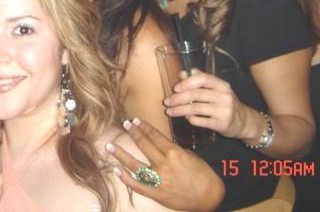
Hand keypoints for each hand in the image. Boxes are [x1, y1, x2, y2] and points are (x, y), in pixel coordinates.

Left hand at [107, 118, 223, 211]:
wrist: (209, 197)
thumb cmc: (202, 174)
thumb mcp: (190, 156)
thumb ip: (173, 149)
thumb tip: (160, 144)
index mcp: (174, 153)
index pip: (154, 135)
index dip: (143, 127)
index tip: (135, 120)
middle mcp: (164, 165)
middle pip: (143, 145)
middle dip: (132, 133)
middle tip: (124, 124)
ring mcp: (158, 180)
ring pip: (134, 165)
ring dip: (121, 154)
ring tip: (110, 146)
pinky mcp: (155, 193)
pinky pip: (137, 185)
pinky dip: (125, 178)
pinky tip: (117, 170)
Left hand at [164, 71, 251, 138]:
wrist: (244, 121)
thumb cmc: (224, 102)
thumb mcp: (217, 88)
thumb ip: (200, 80)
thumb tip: (182, 73)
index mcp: (222, 84)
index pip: (203, 78)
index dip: (187, 82)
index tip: (175, 88)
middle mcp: (224, 96)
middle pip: (196, 94)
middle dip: (178, 98)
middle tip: (166, 102)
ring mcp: (224, 111)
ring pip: (196, 108)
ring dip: (180, 110)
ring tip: (169, 111)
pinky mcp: (222, 124)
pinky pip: (201, 121)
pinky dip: (191, 119)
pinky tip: (185, 118)